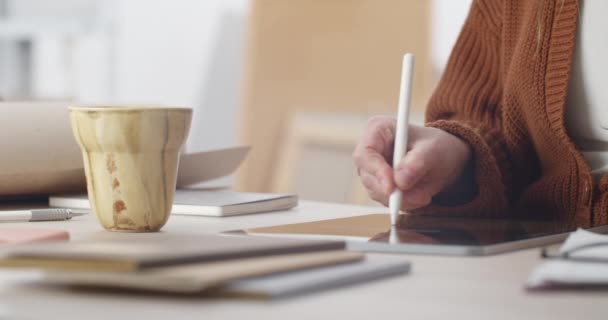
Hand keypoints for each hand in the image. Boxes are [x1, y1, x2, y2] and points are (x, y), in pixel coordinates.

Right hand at [352, 116, 471, 209]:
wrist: (441, 160)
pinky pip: (384, 200)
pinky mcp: (377, 185)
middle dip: (390, 190)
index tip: (392, 187)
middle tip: (417, 197)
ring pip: (375, 191)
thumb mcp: (433, 150)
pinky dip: (402, 203)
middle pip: (367, 175)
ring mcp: (371, 169)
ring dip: (401, 198)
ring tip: (424, 194)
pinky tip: (419, 195)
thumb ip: (417, 163)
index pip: (365, 152)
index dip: (376, 170)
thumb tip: (400, 181)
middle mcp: (369, 150)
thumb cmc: (435, 147)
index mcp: (378, 130)